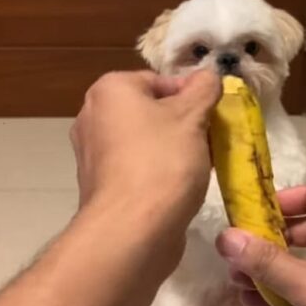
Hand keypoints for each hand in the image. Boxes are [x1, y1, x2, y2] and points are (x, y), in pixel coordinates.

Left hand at [0, 70, 220, 305]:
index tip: (213, 116)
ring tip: (199, 165)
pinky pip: (136, 168)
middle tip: (209, 140)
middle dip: (184, 124)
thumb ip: (204, 88)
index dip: (192, 96)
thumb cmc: (162, 162)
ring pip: (145, 141)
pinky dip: (158, 172)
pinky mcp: (100, 186)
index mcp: (110, 90)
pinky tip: (180, 187)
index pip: (160, 81)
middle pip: (151, 111)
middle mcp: (93, 117)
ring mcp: (92, 154)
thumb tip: (209, 75)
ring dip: (174, 149)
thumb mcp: (192, 116)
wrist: (132, 230)